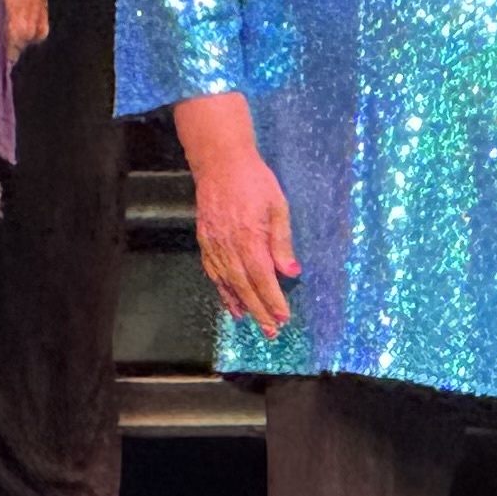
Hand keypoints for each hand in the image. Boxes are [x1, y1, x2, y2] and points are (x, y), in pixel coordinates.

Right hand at [193, 147, 299, 335]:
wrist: (220, 164)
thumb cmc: (255, 182)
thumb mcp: (278, 206)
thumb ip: (282, 242)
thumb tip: (291, 272)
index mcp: (250, 239)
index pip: (263, 278)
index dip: (273, 300)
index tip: (283, 317)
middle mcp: (229, 248)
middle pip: (245, 287)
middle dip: (260, 311)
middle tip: (271, 330)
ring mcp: (213, 246)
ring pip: (227, 283)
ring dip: (240, 304)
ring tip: (252, 321)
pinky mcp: (205, 241)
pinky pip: (213, 272)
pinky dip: (222, 290)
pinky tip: (230, 300)